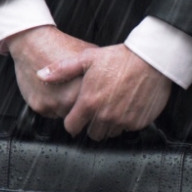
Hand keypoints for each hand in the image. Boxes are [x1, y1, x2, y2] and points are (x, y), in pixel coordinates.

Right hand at [5, 24, 97, 118]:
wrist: (32, 42)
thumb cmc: (59, 45)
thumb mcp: (87, 54)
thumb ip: (99, 71)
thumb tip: (111, 81)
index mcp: (83, 89)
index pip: (97, 108)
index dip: (97, 102)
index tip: (96, 98)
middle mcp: (68, 100)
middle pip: (82, 115)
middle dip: (81, 105)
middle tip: (76, 90)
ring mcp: (52, 105)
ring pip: (66, 115)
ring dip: (66, 106)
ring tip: (63, 87)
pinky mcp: (39, 106)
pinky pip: (50, 112)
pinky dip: (51, 103)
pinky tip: (52, 88)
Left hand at [40, 43, 172, 139]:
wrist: (150, 60)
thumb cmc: (118, 58)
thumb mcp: (86, 59)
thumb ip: (61, 70)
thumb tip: (41, 75)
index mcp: (89, 102)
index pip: (72, 127)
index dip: (71, 122)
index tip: (74, 116)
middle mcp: (106, 116)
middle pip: (92, 134)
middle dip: (90, 124)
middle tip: (94, 110)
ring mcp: (123, 121)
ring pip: (110, 133)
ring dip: (108, 124)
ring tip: (110, 106)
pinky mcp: (139, 122)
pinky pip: (127, 128)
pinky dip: (124, 121)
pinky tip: (124, 105)